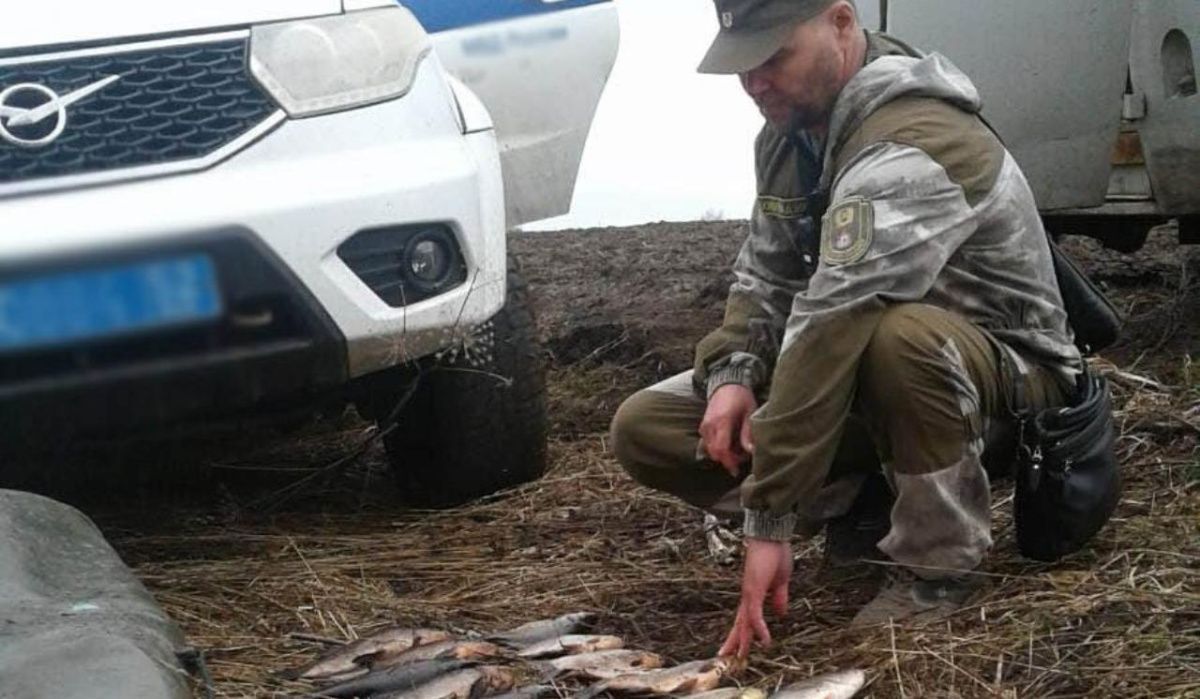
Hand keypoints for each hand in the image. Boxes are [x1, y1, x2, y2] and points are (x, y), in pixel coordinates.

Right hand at [699, 384, 756, 476]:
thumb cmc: (741, 397)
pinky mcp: (703, 426)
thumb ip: (748, 432)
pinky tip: (729, 443)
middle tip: (741, 459)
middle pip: (714, 452)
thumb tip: (751, 451)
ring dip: (722, 454)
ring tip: (737, 450)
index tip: (736, 470)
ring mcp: (704, 426)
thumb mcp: (749, 412)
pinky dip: (717, 448)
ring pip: (710, 449)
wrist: (727, 383)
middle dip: (727, 460)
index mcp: (722, 421)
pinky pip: (707, 443)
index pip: (722, 448)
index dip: (729, 462)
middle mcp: (710, 425)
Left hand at [719, 538, 792, 658]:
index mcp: (754, 594)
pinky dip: (759, 627)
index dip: (742, 634)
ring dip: (742, 640)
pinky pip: (755, 613)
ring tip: (739, 657)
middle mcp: (748, 596)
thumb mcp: (782, 581)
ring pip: (744, 622)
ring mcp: (749, 592)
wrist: (772, 535)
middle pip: (739, 623)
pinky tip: (764, 640)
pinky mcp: (754, 589)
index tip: (738, 648)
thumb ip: (779, 598)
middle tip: (725, 659)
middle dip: (734, 642)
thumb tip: (779, 613)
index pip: (746, 618)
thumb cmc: (776, 553)